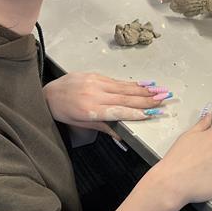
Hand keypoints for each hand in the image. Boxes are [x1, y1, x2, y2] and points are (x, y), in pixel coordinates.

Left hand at [43, 73, 171, 137]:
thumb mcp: (81, 124)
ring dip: (144, 89)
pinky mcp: (95, 75)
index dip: (136, 112)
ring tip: (159, 91)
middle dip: (147, 99)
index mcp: (89, 110)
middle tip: (163, 100)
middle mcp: (94, 94)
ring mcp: (95, 82)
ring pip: (124, 87)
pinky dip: (132, 83)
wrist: (48, 93)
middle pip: (125, 98)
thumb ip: (104, 127)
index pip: (118, 111)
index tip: (151, 113)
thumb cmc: (63, 112)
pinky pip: (117, 80)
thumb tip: (122, 135)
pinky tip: (144, 83)